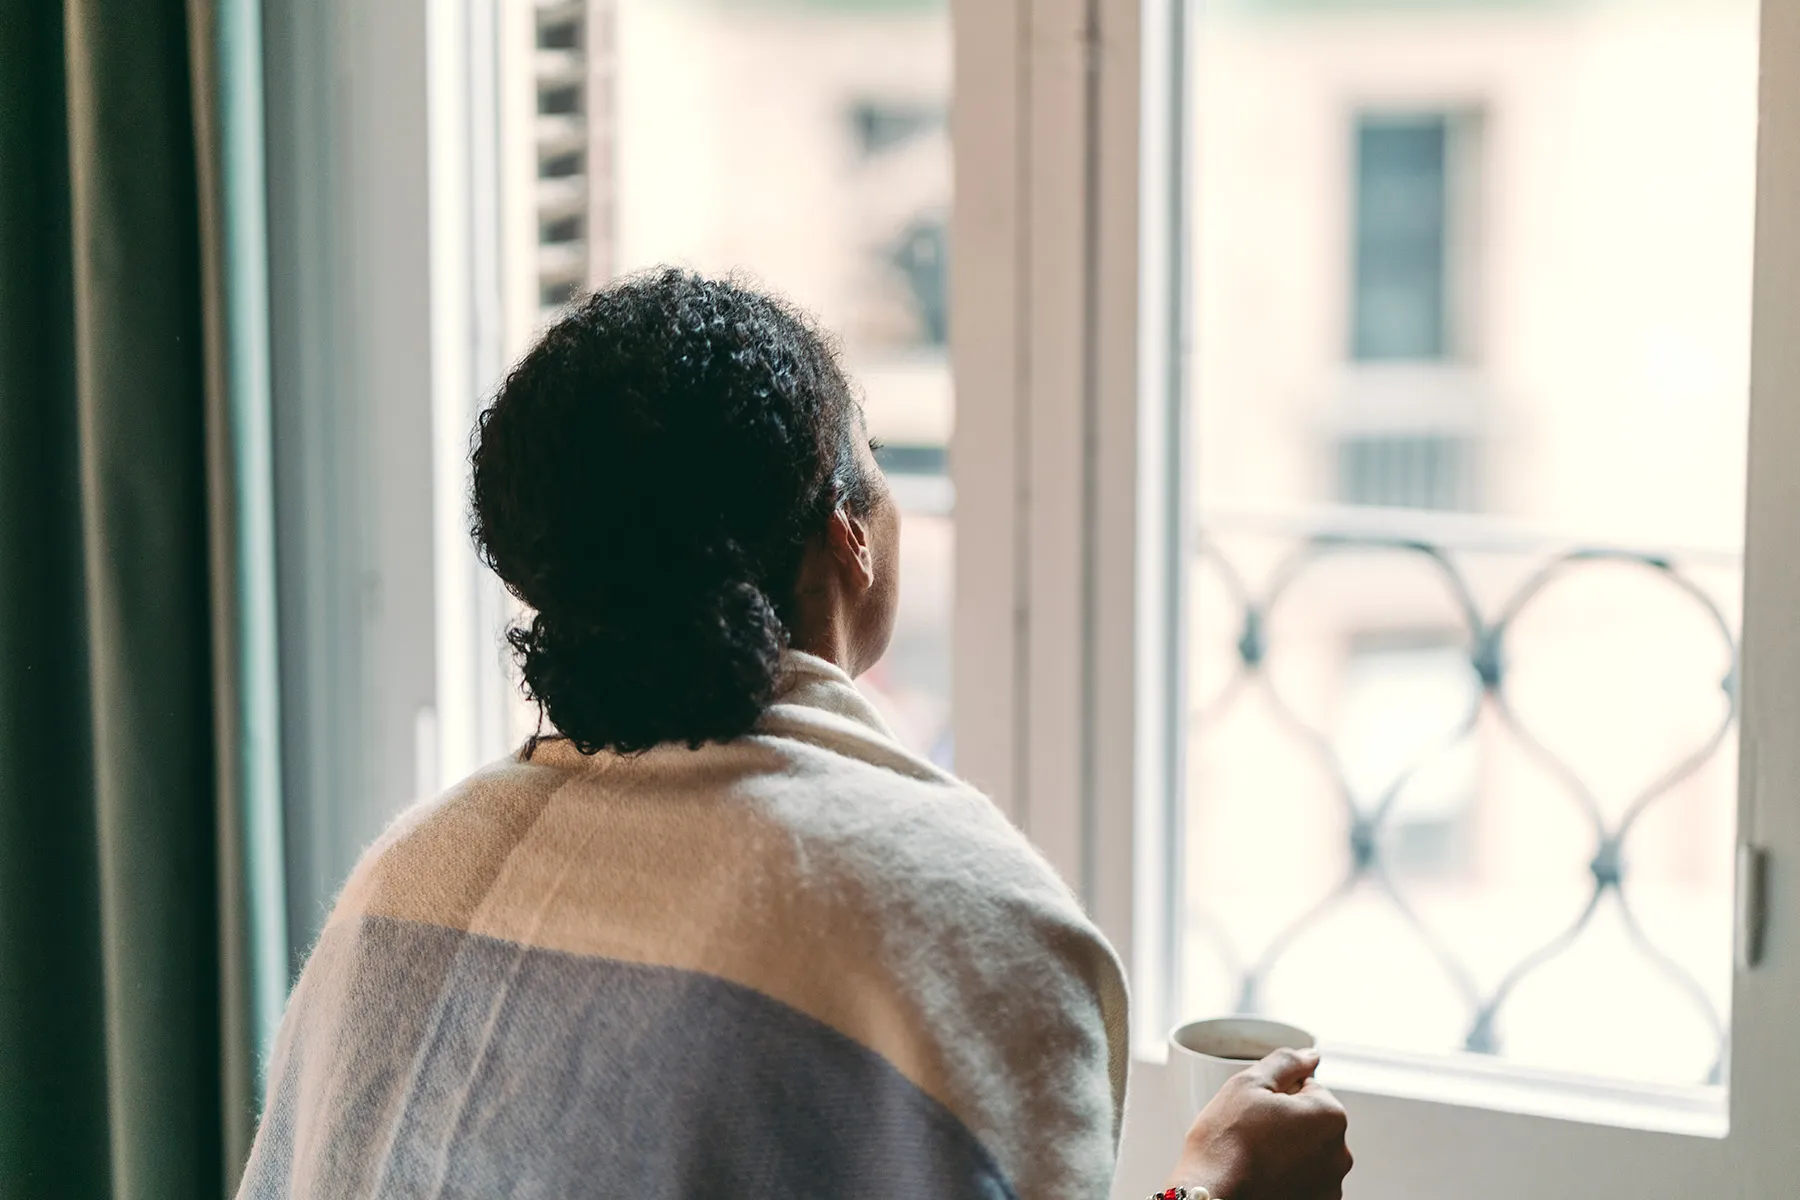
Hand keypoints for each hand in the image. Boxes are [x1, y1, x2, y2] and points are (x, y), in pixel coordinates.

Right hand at [1167, 1047, 1351, 1199]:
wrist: (1212, 1197)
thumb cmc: (1226, 1141)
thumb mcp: (1249, 1083)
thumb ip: (1286, 1062)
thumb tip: (1311, 1055)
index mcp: (1330, 1115)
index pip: (1308, 1088)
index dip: (1276, 1094)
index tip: (1255, 1111)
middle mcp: (1340, 1153)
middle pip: (1310, 1122)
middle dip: (1285, 1123)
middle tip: (1251, 1133)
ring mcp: (1330, 1186)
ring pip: (1306, 1153)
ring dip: (1287, 1151)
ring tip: (1255, 1159)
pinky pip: (1303, 1181)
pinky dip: (1286, 1178)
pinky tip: (1261, 1178)